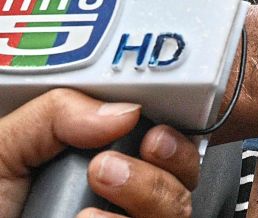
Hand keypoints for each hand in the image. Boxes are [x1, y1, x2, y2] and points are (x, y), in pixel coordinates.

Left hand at [0, 89, 198, 217]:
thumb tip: (124, 108)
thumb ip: (55, 114)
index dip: (171, 142)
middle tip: (108, 166)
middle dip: (157, 171)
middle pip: (181, 185)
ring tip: (87, 201)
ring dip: (142, 198)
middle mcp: (118, 206)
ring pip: (175, 213)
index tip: (154, 135)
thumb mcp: (3, 150)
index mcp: (102, 168)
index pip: (166, 151)